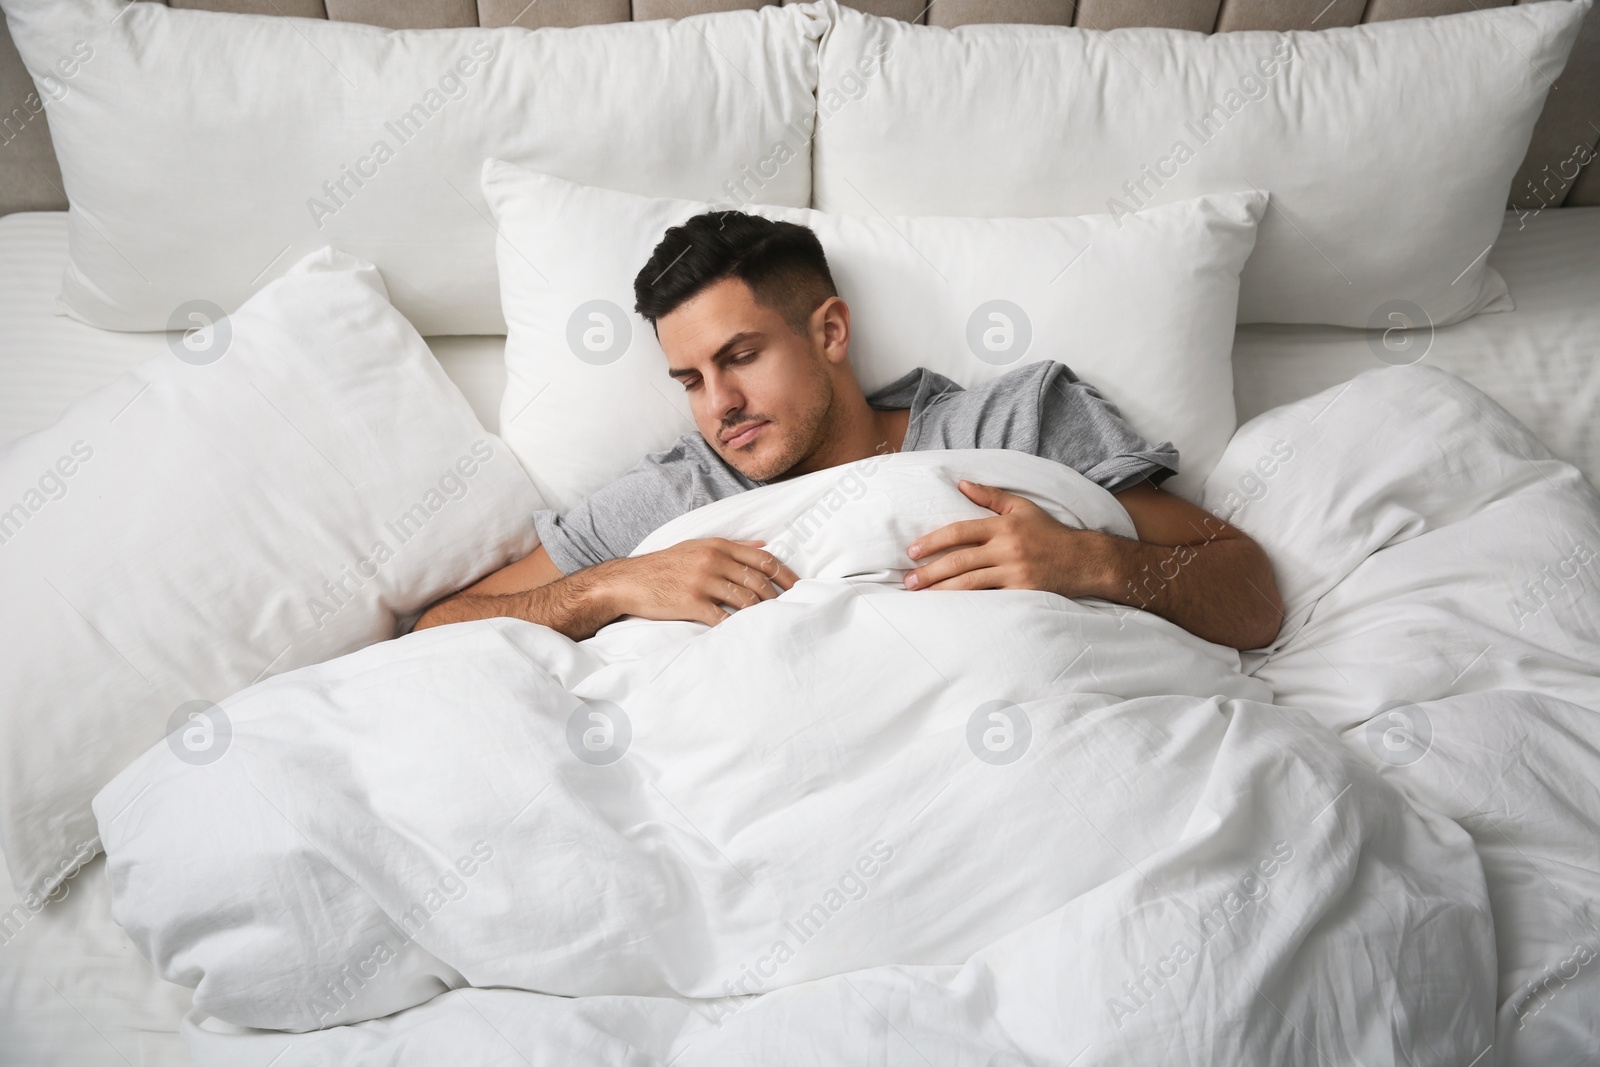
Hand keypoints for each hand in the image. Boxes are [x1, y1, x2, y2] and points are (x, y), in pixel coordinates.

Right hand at [601, 538, 797, 627]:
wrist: (630, 581)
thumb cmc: (666, 565)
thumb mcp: (699, 546)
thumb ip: (733, 546)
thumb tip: (764, 544)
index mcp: (718, 545)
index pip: (763, 559)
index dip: (785, 575)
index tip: (799, 588)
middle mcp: (713, 560)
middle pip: (759, 580)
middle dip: (778, 597)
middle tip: (790, 609)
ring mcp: (702, 582)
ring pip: (745, 599)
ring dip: (762, 613)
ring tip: (771, 622)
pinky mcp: (691, 602)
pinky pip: (723, 618)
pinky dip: (737, 627)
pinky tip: (745, 633)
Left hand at [903, 480, 1111, 597]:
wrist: (1086, 560)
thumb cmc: (1051, 533)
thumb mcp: (1022, 508)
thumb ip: (990, 496)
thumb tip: (961, 484)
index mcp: (1003, 526)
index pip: (959, 531)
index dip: (933, 541)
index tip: (912, 551)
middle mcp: (1007, 548)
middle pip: (959, 560)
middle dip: (930, 571)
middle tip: (908, 581)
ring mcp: (1015, 573)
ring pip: (970, 582)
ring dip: (942, 590)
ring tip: (921, 596)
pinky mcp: (1023, 594)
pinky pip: (990, 600)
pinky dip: (969, 605)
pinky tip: (950, 610)